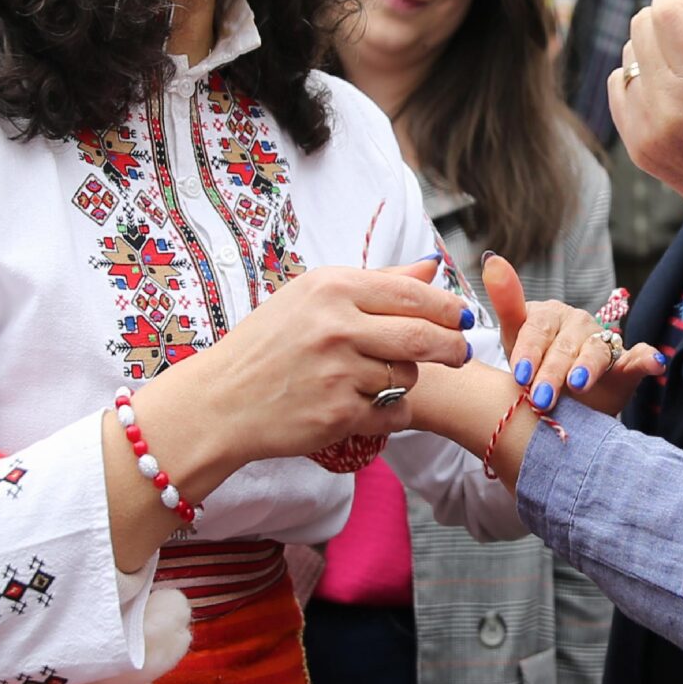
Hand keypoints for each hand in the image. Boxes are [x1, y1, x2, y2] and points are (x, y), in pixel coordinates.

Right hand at [147, 260, 470, 474]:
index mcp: (330, 287)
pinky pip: (393, 412)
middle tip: (460, 352)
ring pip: (408, 377)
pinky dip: (391, 411)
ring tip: (378, 379)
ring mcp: (338, 373)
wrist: (219, 401)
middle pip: (424, 336)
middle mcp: (336, 326)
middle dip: (453, 347)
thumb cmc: (266, 345)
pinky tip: (370, 406)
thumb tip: (430, 269)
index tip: (463, 318)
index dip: (448, 308)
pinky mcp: (338, 414)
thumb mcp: (309, 298)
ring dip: (405, 381)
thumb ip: (375, 283)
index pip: (412, 294)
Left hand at [483, 255, 662, 418]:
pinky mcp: (625, 363)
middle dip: (552, 372)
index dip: (529, 351)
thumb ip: (506, 303)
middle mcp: (578, 324)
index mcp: (550, 314)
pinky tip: (655, 362)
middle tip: (541, 398)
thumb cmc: (533, 365)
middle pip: (565, 346)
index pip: (538, 329)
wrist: (560, 399)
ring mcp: (603, 341)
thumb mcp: (513, 339)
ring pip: (597, 352)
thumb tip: (492, 259)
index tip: (520, 374)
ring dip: (589, 367)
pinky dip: (647, 358)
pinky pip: (638, 357)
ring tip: (579, 384)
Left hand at [610, 0, 682, 292]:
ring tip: (678, 57)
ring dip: (649, 44)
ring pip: (628, 54)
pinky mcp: (634, 143)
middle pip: (642, 27)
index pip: (667, 12)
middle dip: (661, 14)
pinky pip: (617, 85)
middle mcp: (671, 106)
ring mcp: (647, 128)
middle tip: (682, 19)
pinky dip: (635, 74)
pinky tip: (661, 82)